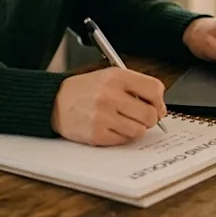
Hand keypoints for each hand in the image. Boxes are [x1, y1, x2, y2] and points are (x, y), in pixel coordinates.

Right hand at [51, 67, 166, 145]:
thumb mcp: (109, 76)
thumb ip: (135, 87)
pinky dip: (121, 136)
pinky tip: (111, 127)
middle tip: (141, 116)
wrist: (56, 102)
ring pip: (139, 130)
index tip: (156, 105)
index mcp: (117, 77)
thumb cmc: (85, 90)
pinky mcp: (97, 134)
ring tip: (122, 121)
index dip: (159, 100)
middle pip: (150, 114)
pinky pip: (124, 140)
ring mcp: (103, 116)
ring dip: (135, 128)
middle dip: (150, 118)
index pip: (154, 89)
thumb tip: (160, 107)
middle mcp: (110, 95)